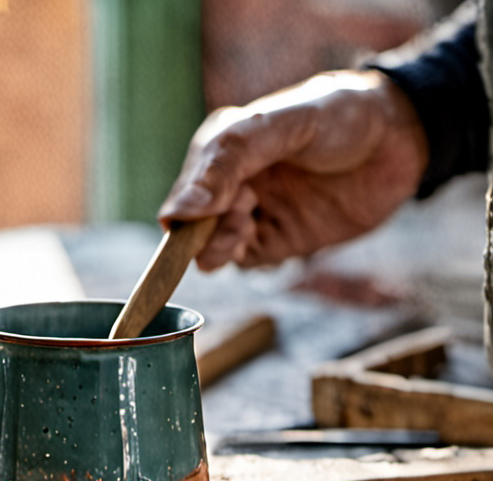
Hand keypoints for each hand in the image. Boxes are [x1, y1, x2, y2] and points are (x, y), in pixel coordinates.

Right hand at [158, 70, 428, 270]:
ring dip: (219, 245)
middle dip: (202, 231)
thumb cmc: (339, 116)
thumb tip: (179, 212)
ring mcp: (255, 215)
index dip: (183, 211)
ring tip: (245, 223)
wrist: (402, 136)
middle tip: (237, 213)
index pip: (180, 195)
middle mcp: (231, 186)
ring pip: (212, 250)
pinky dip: (241, 256)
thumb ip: (228, 162)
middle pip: (191, 229)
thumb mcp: (280, 126)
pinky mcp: (281, 240)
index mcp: (220, 152)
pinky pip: (245, 261)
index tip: (199, 213)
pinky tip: (258, 234)